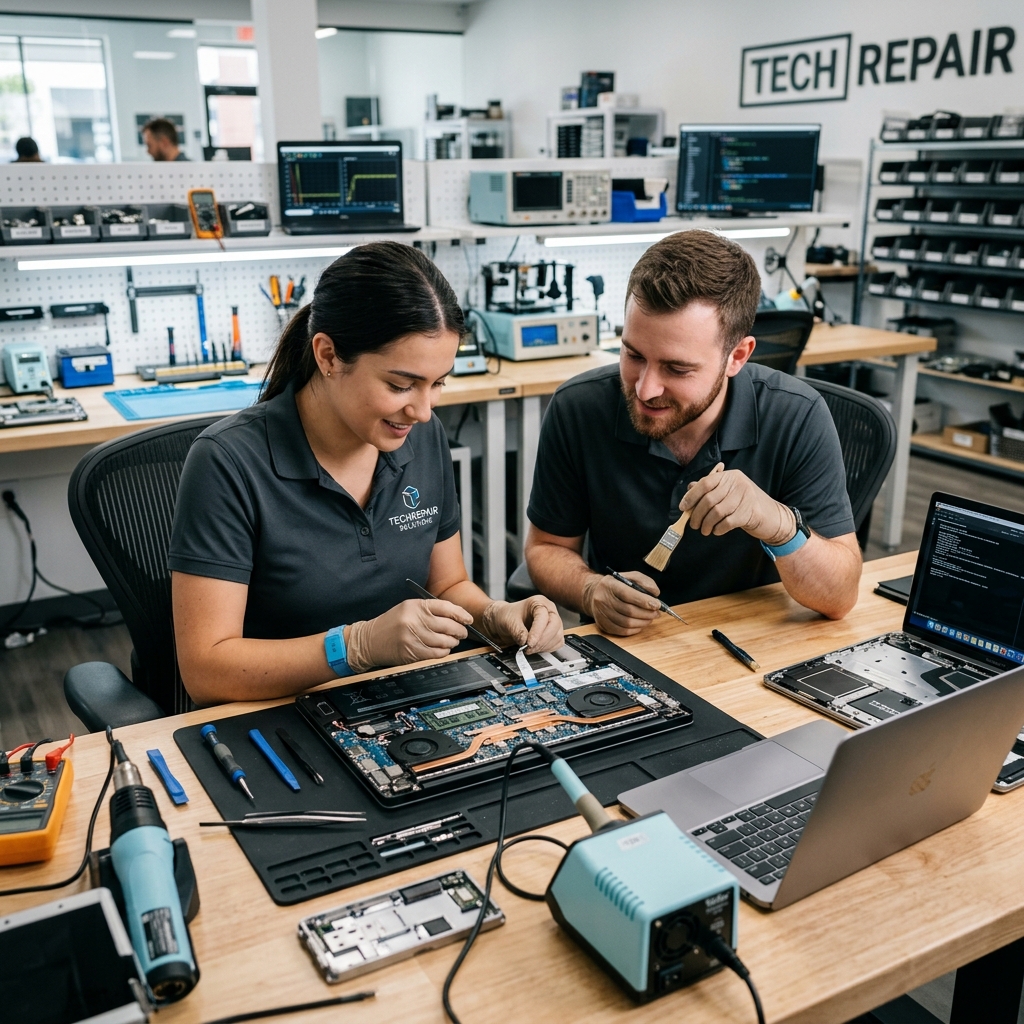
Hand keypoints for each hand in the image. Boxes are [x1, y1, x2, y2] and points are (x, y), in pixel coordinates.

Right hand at [345, 599, 472, 671]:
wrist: (370, 640)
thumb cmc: (391, 624)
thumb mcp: (408, 608)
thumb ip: (429, 610)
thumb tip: (455, 617)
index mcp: (415, 606)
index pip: (445, 607)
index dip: (460, 614)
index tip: (468, 619)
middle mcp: (414, 620)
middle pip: (447, 625)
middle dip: (460, 630)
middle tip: (462, 632)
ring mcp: (412, 637)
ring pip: (444, 641)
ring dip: (452, 642)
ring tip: (452, 641)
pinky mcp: (411, 652)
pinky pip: (436, 653)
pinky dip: (444, 652)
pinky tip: (443, 649)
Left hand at [482, 596, 562, 652]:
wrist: (505, 621)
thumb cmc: (508, 616)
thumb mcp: (509, 621)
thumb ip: (517, 631)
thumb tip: (525, 641)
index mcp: (538, 602)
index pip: (543, 616)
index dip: (538, 631)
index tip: (530, 643)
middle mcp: (549, 611)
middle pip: (554, 625)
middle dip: (542, 640)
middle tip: (529, 648)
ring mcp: (553, 622)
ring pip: (557, 636)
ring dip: (543, 646)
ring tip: (529, 649)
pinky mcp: (554, 634)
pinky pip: (557, 643)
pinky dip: (547, 649)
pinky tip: (535, 649)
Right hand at [581, 571, 660, 636]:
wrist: (595, 594)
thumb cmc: (616, 585)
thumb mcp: (630, 577)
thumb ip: (644, 581)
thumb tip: (655, 593)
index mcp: (610, 585)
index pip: (627, 594)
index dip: (644, 601)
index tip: (657, 604)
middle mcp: (603, 599)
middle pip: (629, 611)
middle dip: (647, 613)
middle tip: (657, 612)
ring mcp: (602, 614)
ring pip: (627, 623)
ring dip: (643, 622)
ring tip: (650, 618)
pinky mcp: (603, 625)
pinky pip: (622, 631)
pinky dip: (635, 629)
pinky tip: (640, 624)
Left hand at [681, 466, 794, 543]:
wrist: (772, 517)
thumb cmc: (745, 505)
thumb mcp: (729, 493)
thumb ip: (710, 489)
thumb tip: (689, 488)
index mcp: (730, 476)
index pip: (705, 483)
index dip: (691, 496)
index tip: (683, 507)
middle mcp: (738, 483)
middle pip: (708, 499)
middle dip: (697, 515)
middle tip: (694, 525)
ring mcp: (745, 497)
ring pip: (716, 512)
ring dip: (706, 524)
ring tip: (705, 530)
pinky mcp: (750, 513)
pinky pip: (726, 522)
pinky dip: (718, 529)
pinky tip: (717, 531)